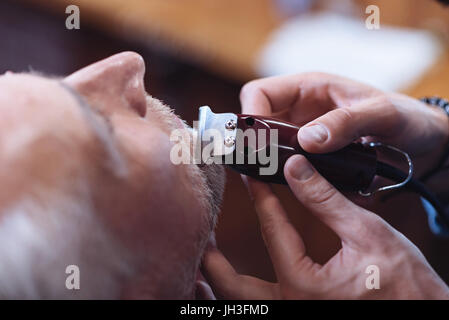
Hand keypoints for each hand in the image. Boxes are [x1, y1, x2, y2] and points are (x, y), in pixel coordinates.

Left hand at [201, 156, 448, 298]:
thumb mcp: (367, 234)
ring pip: (241, 305)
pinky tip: (237, 283)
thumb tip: (296, 167)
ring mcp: (294, 317)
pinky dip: (241, 296)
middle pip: (232, 288)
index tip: (249, 176)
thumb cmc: (406, 283)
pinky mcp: (303, 317)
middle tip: (204, 236)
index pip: (271, 231)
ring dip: (219, 284)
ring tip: (209, 261)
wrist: (427, 315)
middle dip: (212, 261)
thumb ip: (325, 200)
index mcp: (303, 285)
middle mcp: (290, 308)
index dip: (260, 198)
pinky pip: (259, 308)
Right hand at [238, 73, 448, 177]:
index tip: (255, 140)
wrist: (421, 143)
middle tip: (259, 166)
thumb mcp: (381, 114)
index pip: (260, 93)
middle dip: (254, 143)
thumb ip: (346, 123)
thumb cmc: (404, 117)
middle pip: (257, 123)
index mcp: (309, 88)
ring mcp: (303, 136)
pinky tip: (290, 187)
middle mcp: (300, 112)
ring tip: (271, 179)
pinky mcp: (310, 158)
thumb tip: (307, 141)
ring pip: (267, 147)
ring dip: (266, 162)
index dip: (250, 113)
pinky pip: (286, 166)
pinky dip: (283, 176)